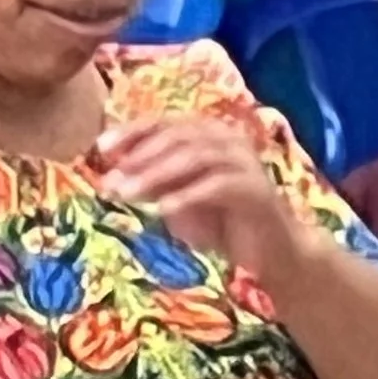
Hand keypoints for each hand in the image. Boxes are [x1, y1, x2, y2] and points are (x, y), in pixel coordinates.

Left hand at [95, 114, 299, 286]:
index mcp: (210, 133)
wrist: (275, 255)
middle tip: (112, 179)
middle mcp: (229, 138)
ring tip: (128, 194)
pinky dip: (186, 196)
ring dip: (156, 175)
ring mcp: (245, 161)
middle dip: (139, 156)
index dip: (132, 132)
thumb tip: (117, 175)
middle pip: (178, 135)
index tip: (102, 148)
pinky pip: (215, 186)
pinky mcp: (255, 190)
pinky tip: (162, 209)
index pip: (166, 123)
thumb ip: (156, 183)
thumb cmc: (226, 227)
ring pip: (194, 156)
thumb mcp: (181, 200)